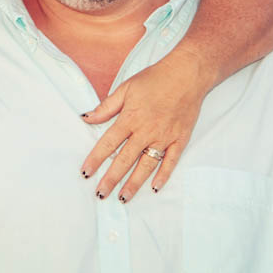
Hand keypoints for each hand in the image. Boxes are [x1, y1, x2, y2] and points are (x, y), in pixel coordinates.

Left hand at [79, 53, 206, 200]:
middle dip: (111, 179)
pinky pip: (170, 161)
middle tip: (100, 194)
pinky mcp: (180, 139)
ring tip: (123, 198)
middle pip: (125, 160)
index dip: (95, 159)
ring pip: (146, 165)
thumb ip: (106, 106)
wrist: (187, 74)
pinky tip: (154, 187)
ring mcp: (164, 137)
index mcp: (130, 118)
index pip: (108, 143)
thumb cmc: (155, 78)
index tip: (85, 172)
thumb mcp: (126, 88)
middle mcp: (146, 131)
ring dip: (134, 183)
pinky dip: (163, 175)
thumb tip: (86, 118)